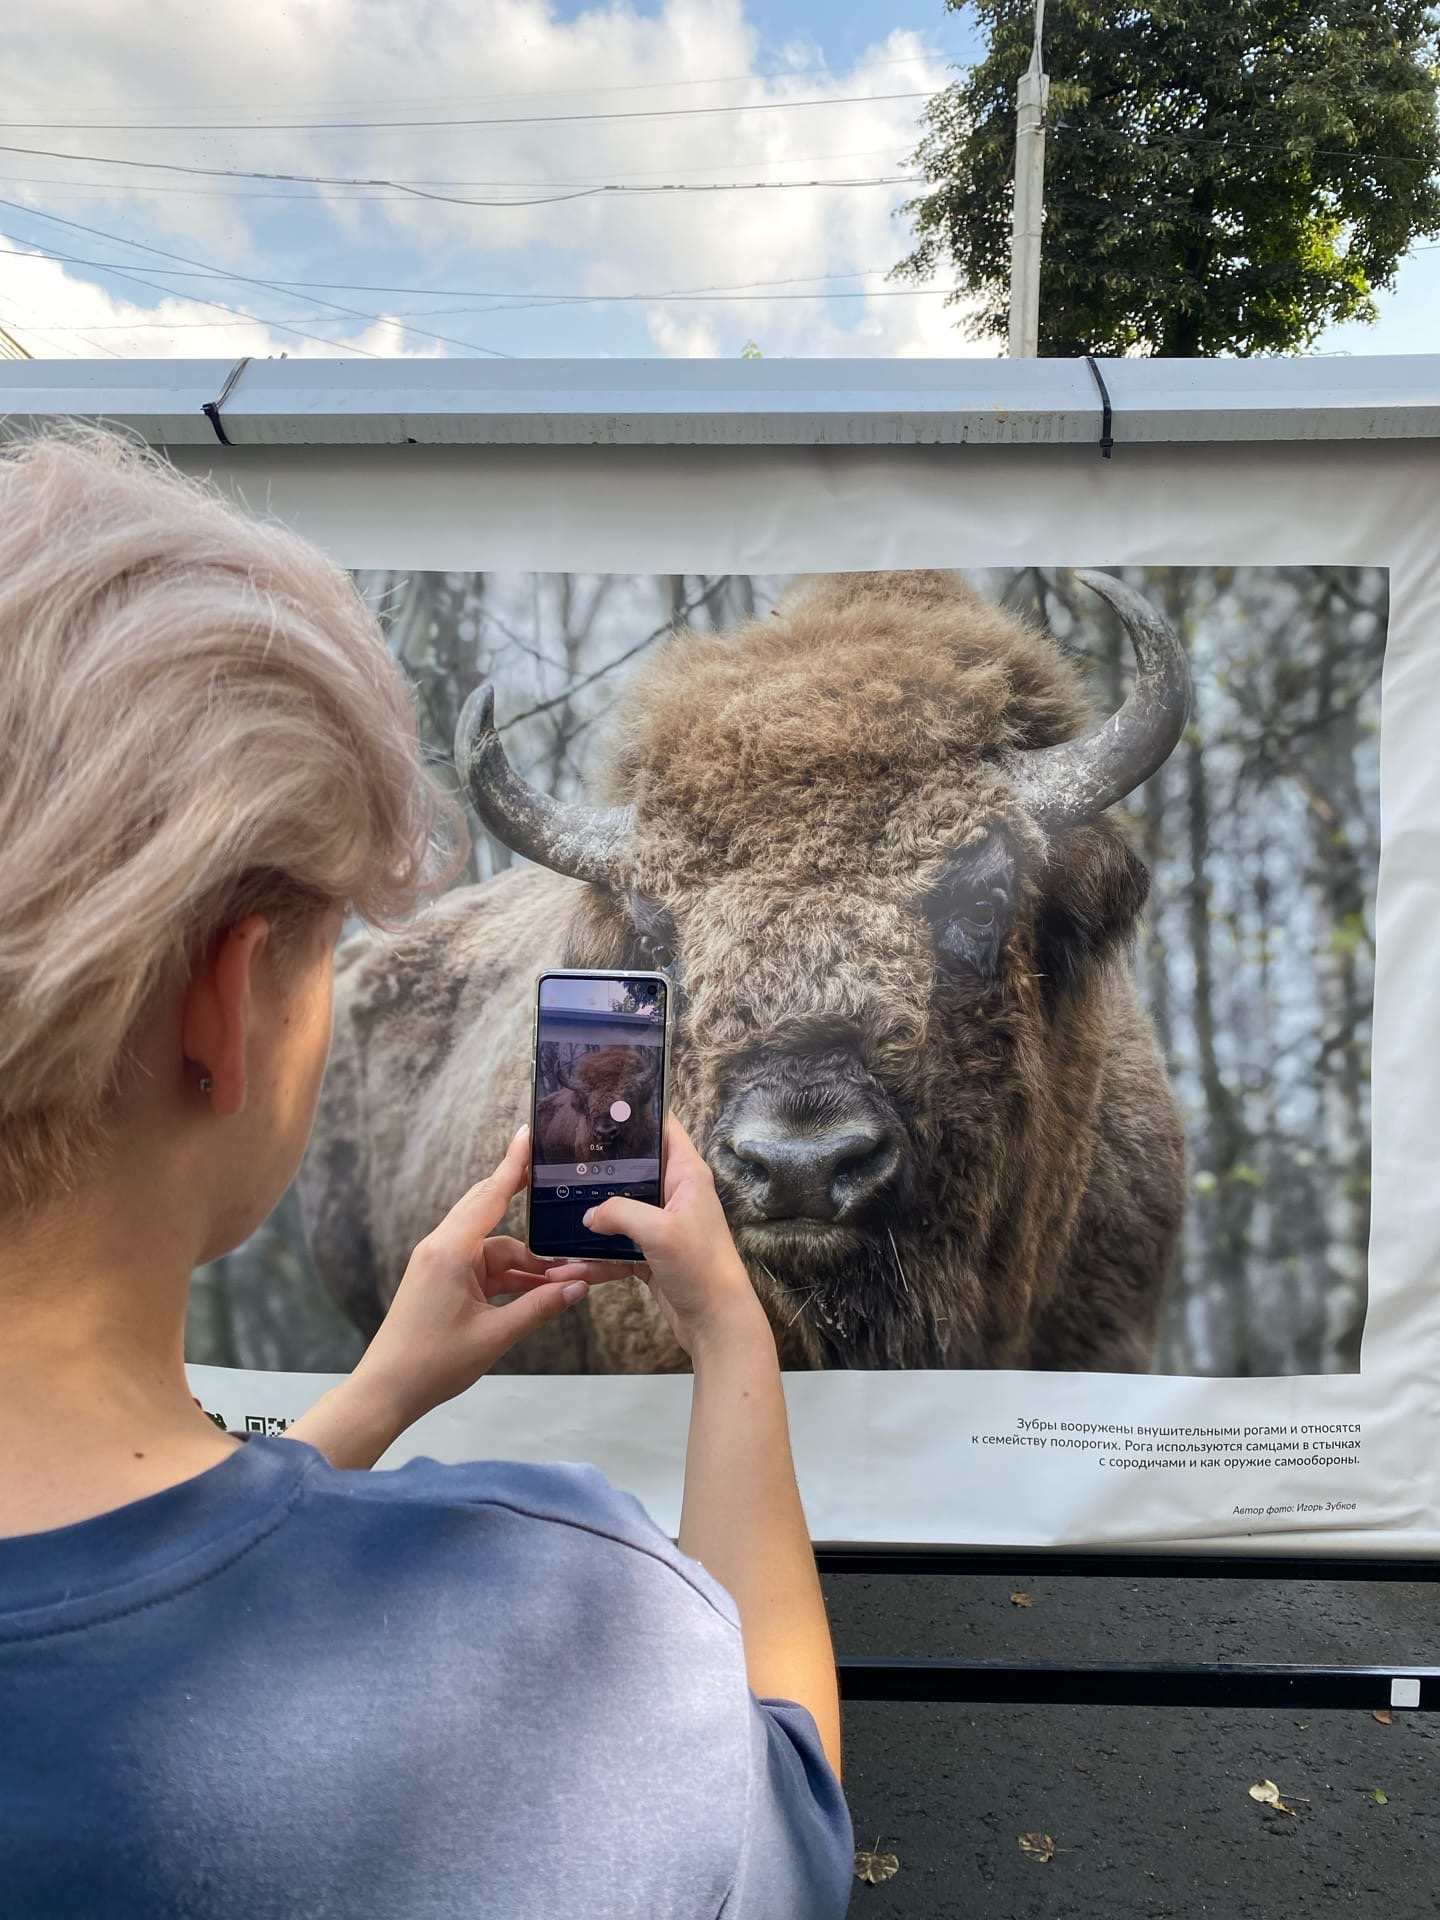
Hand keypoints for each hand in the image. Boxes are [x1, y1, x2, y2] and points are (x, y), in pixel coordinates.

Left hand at [352, 1125, 615, 1425]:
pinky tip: (539, 1290)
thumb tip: (580, 1285)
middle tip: (558, 1188)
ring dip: (527, 1261)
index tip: (528, 1134)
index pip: (490, 1195)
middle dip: (527, 1207)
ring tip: (567, 1277)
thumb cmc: (434, 1363)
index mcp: (450, 1251)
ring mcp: (440, 1264)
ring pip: (494, 1247)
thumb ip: (540, 1306)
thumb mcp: (495, 1335)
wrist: (387, 1390)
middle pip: (491, 1211)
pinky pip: (483, 1267)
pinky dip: (510, 1276)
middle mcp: (443, 1247)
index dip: (513, 1165)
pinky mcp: (441, 1281)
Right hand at [551, 1114, 769, 1358]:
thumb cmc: (702, 1269)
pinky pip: (616, 1249)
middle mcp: (676, 1194)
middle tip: (566, 1159)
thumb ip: (619, 1211)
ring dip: (592, 1219)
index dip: (639, 1112)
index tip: (605, 1103)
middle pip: (635, 1169)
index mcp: (687, 1175)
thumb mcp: (659, 1231)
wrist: (716, 1323)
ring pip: (620, 1211)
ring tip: (557, 1213)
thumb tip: (589, 1214)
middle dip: (603, 1167)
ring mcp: (663, 1225)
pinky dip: (595, 1258)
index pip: (665, 1128)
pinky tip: (569, 1266)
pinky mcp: (652, 1254)